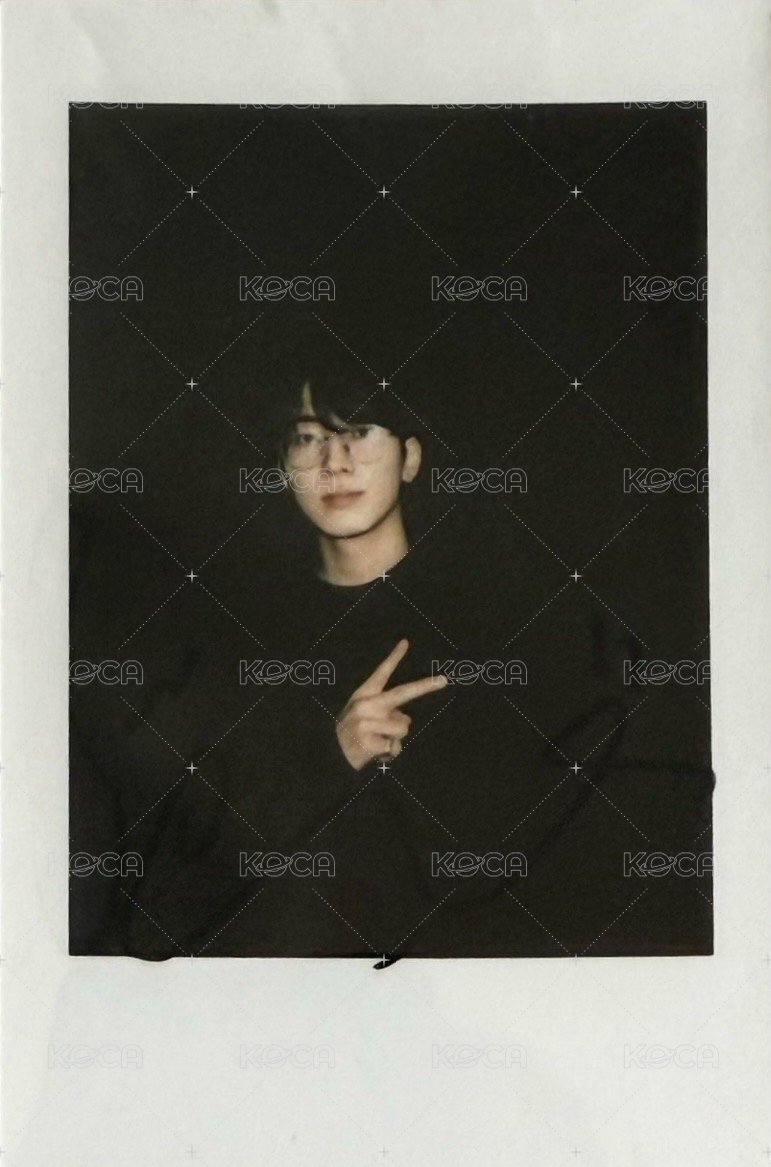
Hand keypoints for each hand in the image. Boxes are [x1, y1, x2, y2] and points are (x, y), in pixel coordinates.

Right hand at [335, 639, 447, 770]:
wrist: (332, 755)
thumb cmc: (354, 732)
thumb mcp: (363, 715)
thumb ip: (384, 710)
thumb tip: (405, 718)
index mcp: (364, 695)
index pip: (381, 673)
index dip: (393, 657)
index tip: (406, 642)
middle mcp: (365, 705)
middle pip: (402, 693)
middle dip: (425, 685)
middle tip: (444, 680)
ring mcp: (366, 723)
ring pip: (403, 727)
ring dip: (397, 737)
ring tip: (380, 740)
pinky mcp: (368, 741)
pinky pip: (395, 746)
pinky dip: (390, 753)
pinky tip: (376, 752)